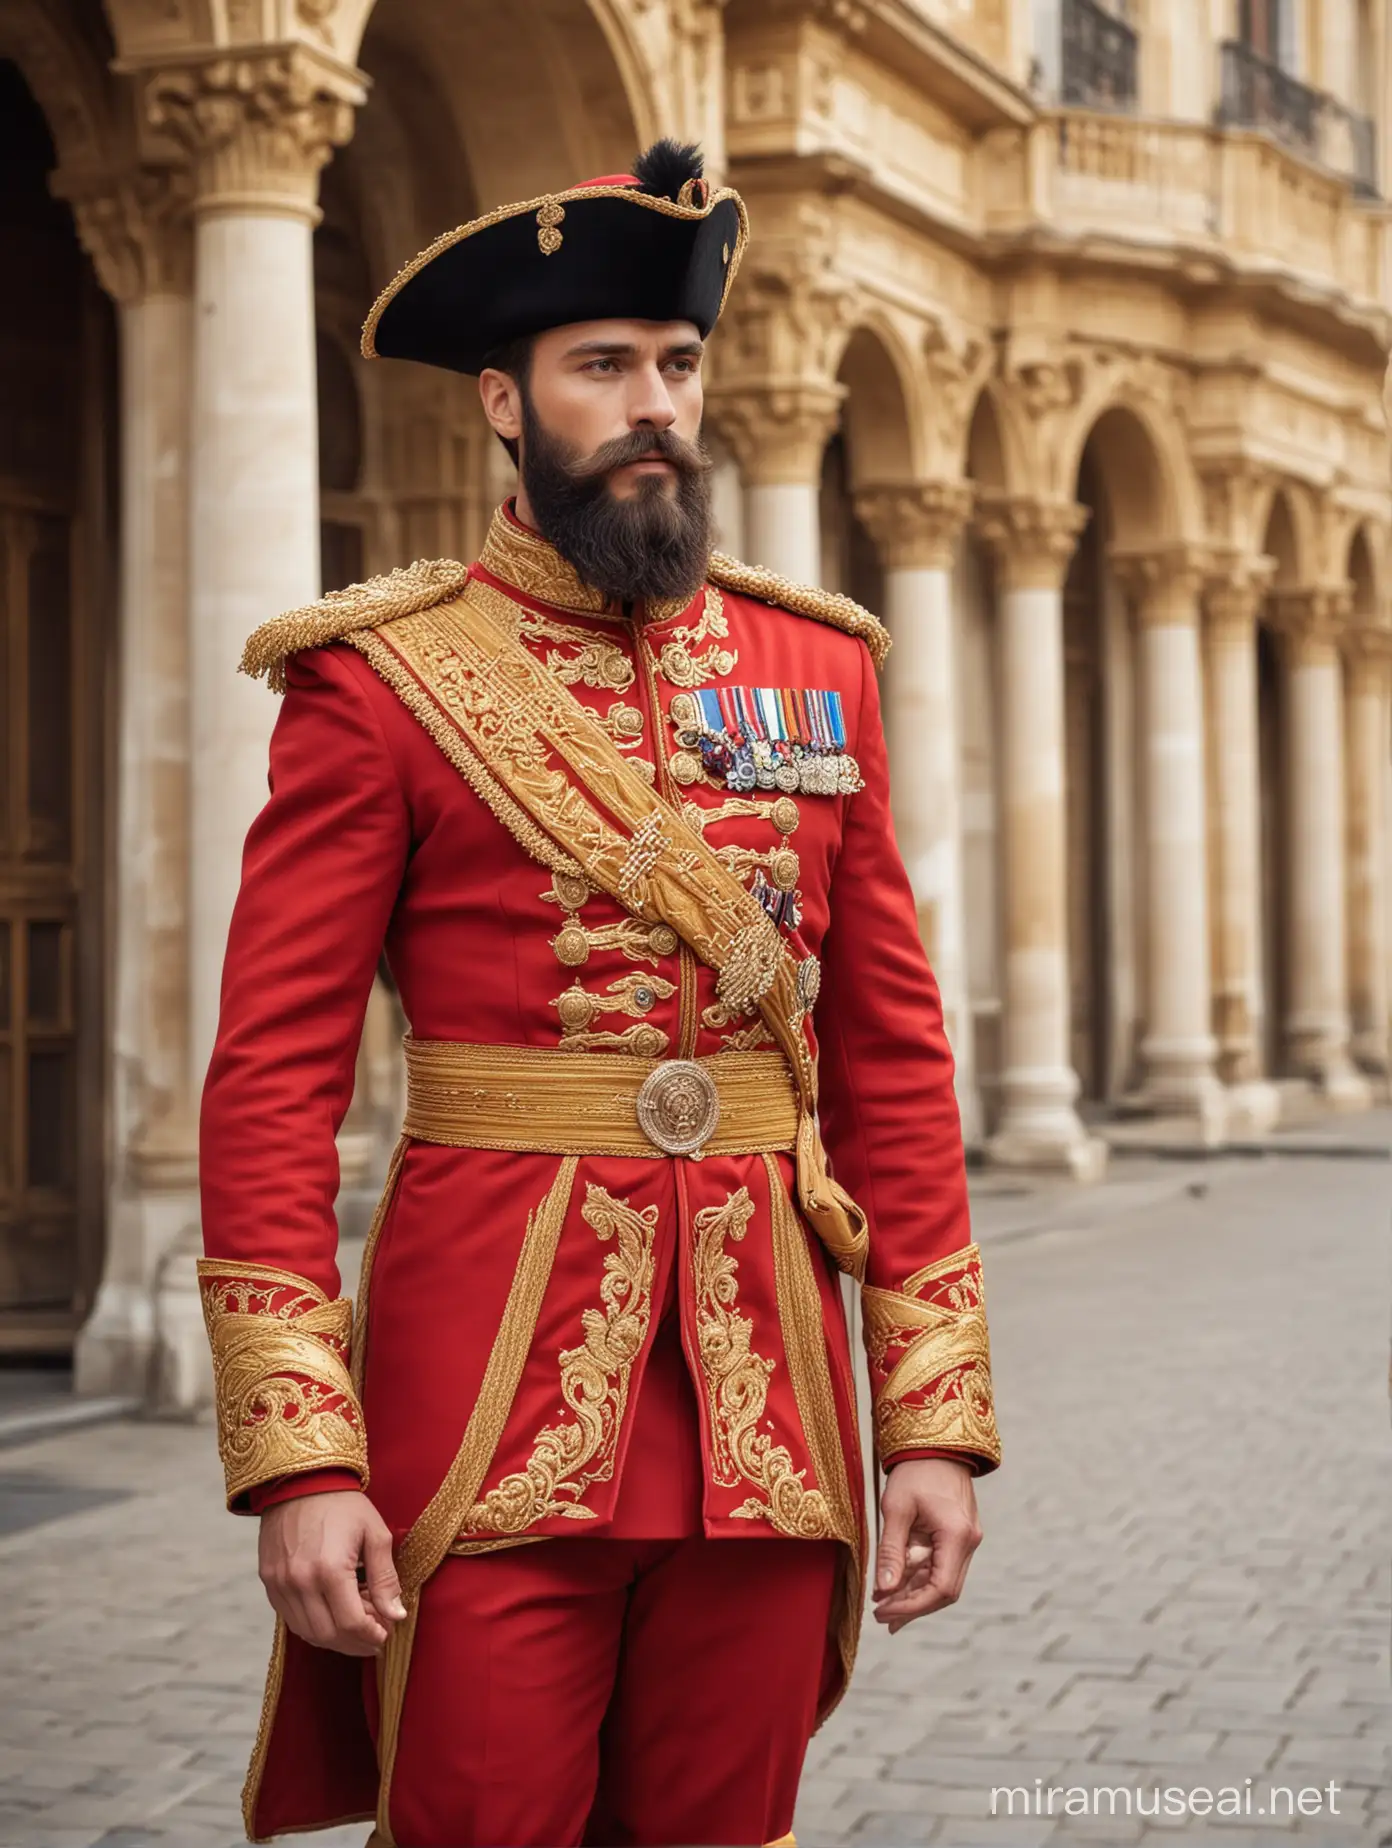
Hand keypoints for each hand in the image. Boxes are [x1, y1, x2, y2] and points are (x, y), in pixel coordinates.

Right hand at [258, 1489, 405, 1655]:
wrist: (300, 1480)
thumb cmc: (343, 1505)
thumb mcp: (374, 1534)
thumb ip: (386, 1579)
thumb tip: (396, 1616)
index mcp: (329, 1570)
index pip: (351, 1624)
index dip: (371, 1636)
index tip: (385, 1634)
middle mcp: (300, 1582)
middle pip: (328, 1635)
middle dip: (354, 1643)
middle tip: (373, 1637)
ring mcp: (280, 1584)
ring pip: (306, 1632)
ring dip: (333, 1639)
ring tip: (354, 1627)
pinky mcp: (269, 1581)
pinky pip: (290, 1618)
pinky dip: (312, 1625)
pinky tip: (330, 1616)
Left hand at [872, 1457, 981, 1633]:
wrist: (935, 1443)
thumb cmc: (914, 1471)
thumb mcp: (895, 1509)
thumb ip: (891, 1552)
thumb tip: (884, 1591)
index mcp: (957, 1535)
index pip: (941, 1589)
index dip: (912, 1607)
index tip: (883, 1613)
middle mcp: (969, 1542)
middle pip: (944, 1591)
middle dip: (912, 1605)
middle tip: (880, 1615)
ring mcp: (967, 1539)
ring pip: (942, 1580)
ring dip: (914, 1594)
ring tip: (883, 1605)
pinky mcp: (959, 1535)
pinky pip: (941, 1565)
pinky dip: (919, 1578)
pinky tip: (897, 1587)